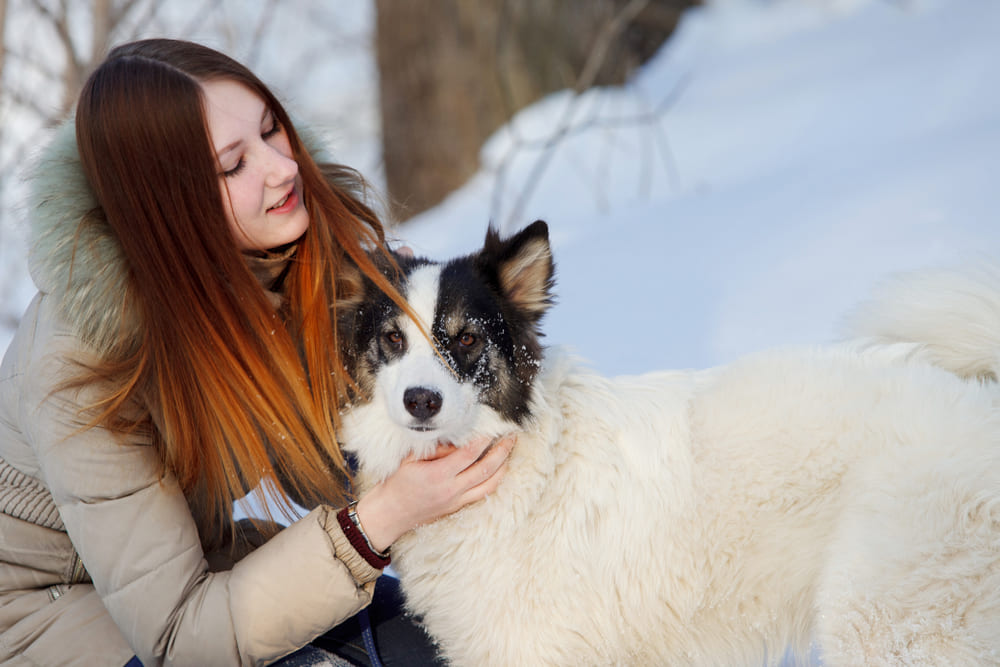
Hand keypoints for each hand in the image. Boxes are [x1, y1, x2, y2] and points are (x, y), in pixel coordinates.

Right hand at [353, 434, 514, 552]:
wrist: (391, 513)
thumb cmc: (397, 482)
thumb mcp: (410, 458)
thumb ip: (435, 448)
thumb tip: (457, 438)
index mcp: (438, 475)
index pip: (468, 454)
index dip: (483, 439)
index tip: (492, 427)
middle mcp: (451, 489)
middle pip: (485, 469)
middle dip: (502, 451)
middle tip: (511, 436)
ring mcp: (457, 501)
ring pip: (489, 484)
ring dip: (503, 466)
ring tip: (509, 450)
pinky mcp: (458, 507)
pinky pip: (483, 493)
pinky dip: (494, 480)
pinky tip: (499, 469)